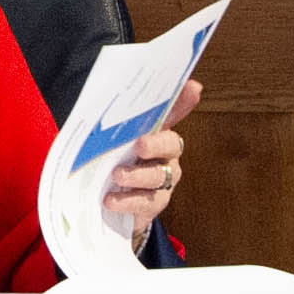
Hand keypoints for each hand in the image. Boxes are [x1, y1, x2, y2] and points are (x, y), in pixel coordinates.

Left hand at [102, 80, 203, 235]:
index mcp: (157, 133)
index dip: (184, 101)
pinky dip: (127, 201)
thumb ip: (113, 124)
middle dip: (156, 144)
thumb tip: (100, 98)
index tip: (193, 88)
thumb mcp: (111, 140)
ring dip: (137, 175)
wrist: (113, 203)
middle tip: (140, 145)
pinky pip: (145, 202)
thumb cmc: (115, 163)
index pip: (173, 112)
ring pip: (158, 176)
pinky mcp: (154, 205)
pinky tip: (110, 199)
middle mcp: (167, 155)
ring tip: (117, 176)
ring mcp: (164, 181)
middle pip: (171, 145)